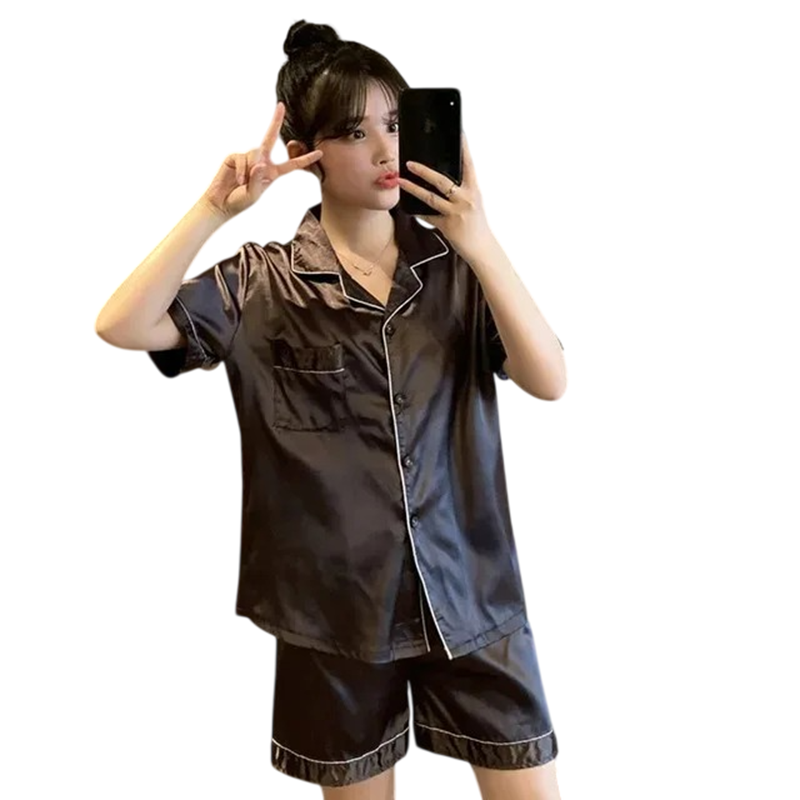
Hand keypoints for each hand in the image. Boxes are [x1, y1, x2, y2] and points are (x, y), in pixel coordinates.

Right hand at [202, 101, 322, 219]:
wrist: (221, 202)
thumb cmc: (240, 201)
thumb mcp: (253, 194)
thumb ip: (258, 180)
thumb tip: (259, 163)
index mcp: (272, 173)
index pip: (291, 165)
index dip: (305, 159)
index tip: (319, 154)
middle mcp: (262, 162)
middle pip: (270, 139)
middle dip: (275, 121)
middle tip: (281, 106)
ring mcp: (248, 158)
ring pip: (254, 154)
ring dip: (249, 170)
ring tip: (243, 183)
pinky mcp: (235, 157)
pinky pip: (241, 159)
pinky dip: (241, 171)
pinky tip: (238, 180)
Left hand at [397, 132, 493, 259]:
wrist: (482, 248)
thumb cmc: (477, 225)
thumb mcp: (473, 203)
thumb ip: (460, 191)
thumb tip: (444, 181)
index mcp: (474, 190)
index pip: (468, 164)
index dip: (464, 147)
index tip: (459, 131)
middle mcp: (465, 199)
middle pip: (442, 181)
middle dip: (424, 171)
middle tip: (410, 163)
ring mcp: (456, 212)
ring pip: (430, 197)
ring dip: (413, 188)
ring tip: (401, 181)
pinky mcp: (447, 225)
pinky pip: (428, 216)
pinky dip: (418, 211)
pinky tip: (408, 206)